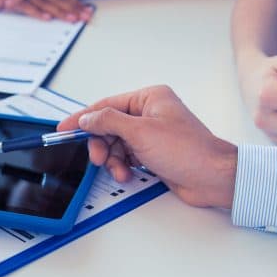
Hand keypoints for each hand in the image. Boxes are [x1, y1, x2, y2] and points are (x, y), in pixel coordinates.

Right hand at [8, 0, 93, 22]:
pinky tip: (47, 17)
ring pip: (46, 1)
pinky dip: (37, 11)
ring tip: (72, 19)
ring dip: (61, 11)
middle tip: (87, 17)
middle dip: (74, 8)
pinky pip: (27, 4)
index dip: (76, 2)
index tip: (88, 12)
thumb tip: (54, 3)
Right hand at [58, 86, 238, 208]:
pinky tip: (128, 174)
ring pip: (116, 144)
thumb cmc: (188, 151)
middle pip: (108, 127)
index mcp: (149, 98)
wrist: (212, 178)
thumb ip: (108, 122)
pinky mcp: (153, 153)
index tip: (64, 129)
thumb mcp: (141, 132)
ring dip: (112, 159)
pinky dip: (122, 166)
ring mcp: (152, 134)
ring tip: (119, 170)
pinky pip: (126, 156)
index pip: (106, 105)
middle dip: (101, 144)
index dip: (83, 118)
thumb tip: (87, 118)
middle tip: (97, 158)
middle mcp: (150, 113)